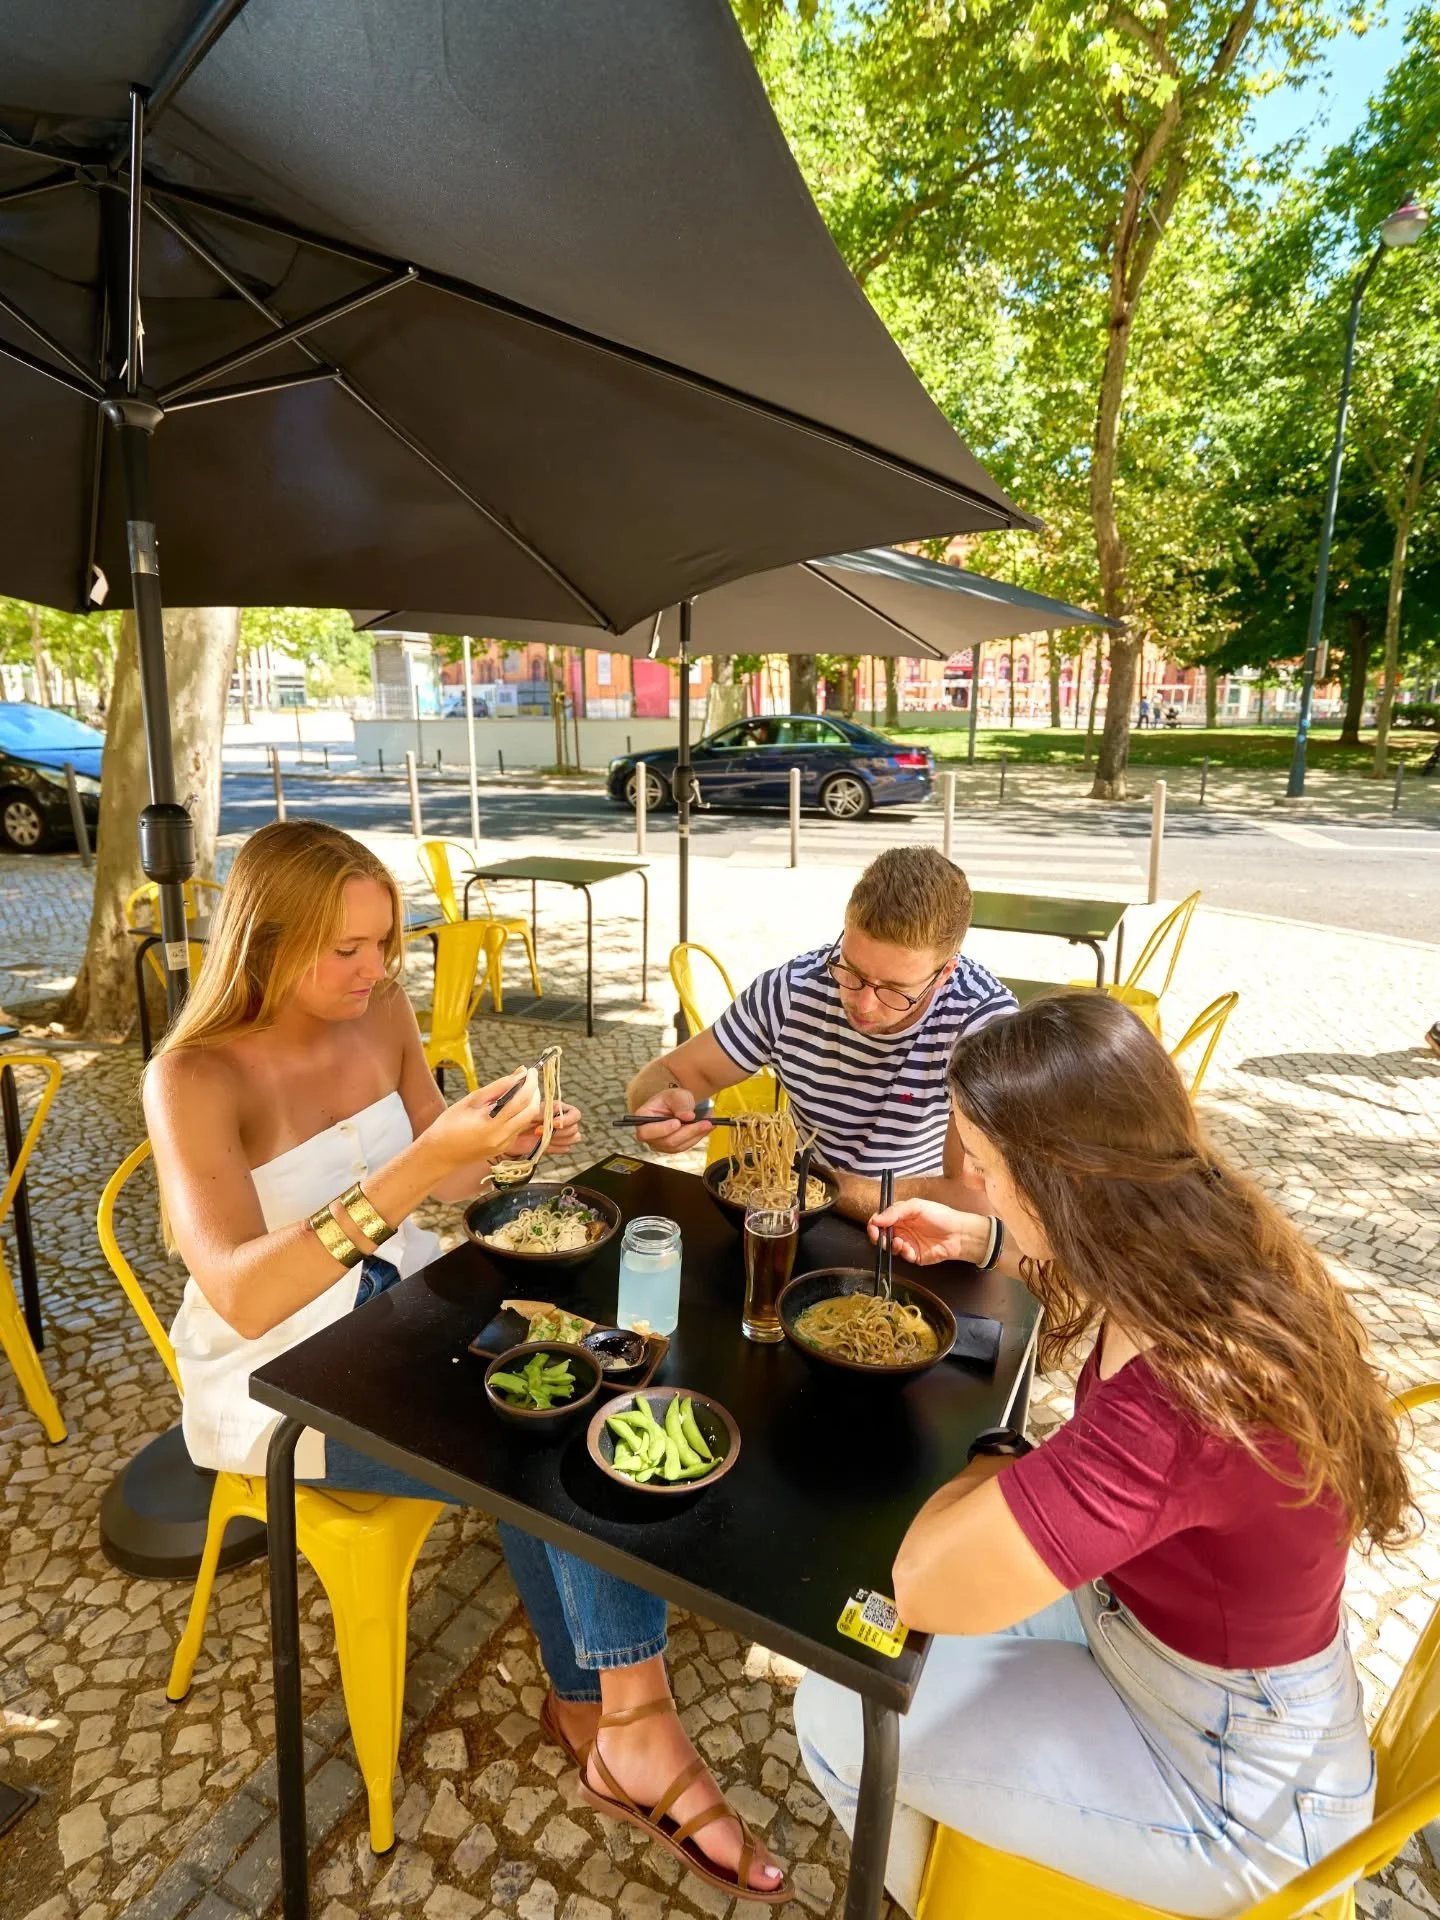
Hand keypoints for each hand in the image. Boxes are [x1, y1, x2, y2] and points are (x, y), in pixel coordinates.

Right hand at [430, 1069, 544, 1169]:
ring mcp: (504, 1145)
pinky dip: (520, 1114)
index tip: (531, 1070)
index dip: (530, 1083)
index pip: (521, 1100)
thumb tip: (519, 1074)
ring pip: (527, 1120)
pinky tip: (510, 1105)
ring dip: (529, 1103)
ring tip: (521, 1088)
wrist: (439, 1154)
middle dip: (534, 1092)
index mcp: (492, 1124)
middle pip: (531, 1111)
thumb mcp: (470, 1101)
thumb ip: (497, 1088)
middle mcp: (502, 1137)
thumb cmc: (449, 1124)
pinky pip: (518, 1128)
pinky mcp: (504, 1148)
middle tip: (530, 1078)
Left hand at [509, 1101, 582, 1159]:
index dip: (566, 1120)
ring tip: (542, 1138)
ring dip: (558, 1140)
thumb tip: (556, 1107)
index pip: (575, 1114)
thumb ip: (544, 1110)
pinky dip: (556, 1147)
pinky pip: (567, 1148)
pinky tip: (544, 1144)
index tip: (552, 1123)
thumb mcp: (530, 1112)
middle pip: (575, 1128)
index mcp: (560, 1109)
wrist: (512, 1134)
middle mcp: (565, 1121)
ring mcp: (564, 1134)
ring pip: (575, 1138)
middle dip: (558, 1132)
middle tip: (539, 1132)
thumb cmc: (520, 1119)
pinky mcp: (560, 1146)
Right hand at [632, 1086, 711, 1153]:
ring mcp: (659, 1144)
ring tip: (709, 1123)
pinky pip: (685, 1146)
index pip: (646, 1131)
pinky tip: (707, 1128)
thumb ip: (680, 1103)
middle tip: (705, 1123)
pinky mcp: (672, 1148)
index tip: (677, 1123)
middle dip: (688, 1132)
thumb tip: (687, 1116)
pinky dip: (697, 1137)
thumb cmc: (671, 1098)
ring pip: (678, 1146)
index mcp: (642, 1118)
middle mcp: (649, 1135)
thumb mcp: (676, 1094)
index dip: (661, 1130)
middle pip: (666, 1141)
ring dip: (695, 1135)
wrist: (677, 1105)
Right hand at [868, 1198, 990, 1267]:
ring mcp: (907, 1243)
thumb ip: (895, 1211)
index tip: (873, 1226)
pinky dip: (902, 1252)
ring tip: (898, 1241)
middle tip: (878, 1237)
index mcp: (900, 1216)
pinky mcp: (914, 1256)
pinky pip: (902, 1256)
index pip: (880, 1219)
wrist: (959, 1233)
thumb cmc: (940, 1215)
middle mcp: (901, 1229)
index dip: (874, 1223)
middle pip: (881, 1235)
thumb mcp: (916, 1206)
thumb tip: (875, 1219)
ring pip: (889, 1247)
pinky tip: (908, 1248)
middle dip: (876, 1236)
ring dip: (890, 1245)